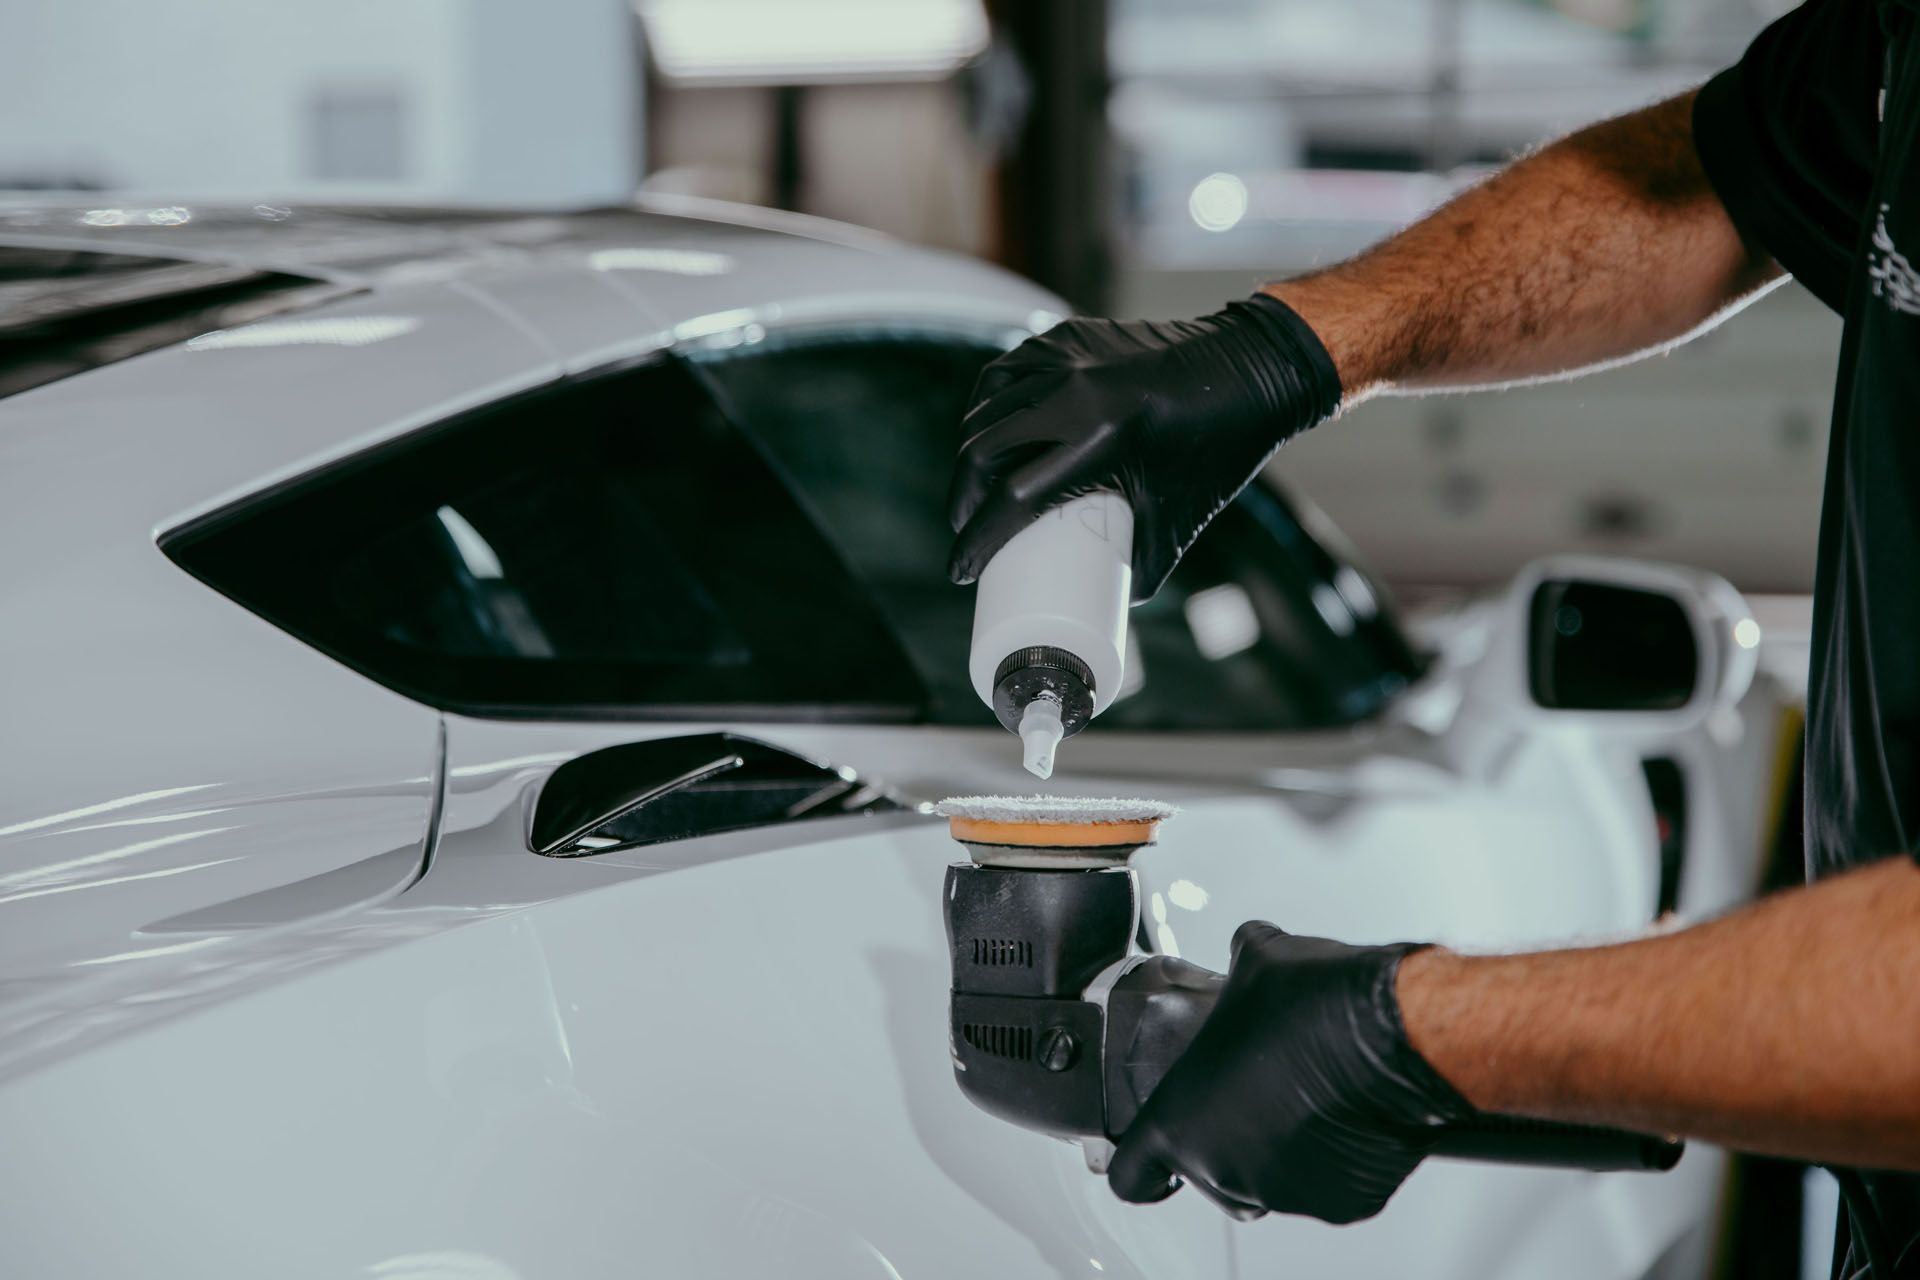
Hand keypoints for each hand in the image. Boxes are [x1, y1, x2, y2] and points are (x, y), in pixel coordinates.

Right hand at [946, 293, 1340, 602]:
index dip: (976, 541)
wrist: (1252, 368)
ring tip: (977, 492)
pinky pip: (1006, 375)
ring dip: (970, 455)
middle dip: (964, 501)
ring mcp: (1066, 356)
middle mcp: (1076, 391)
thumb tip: (1104, 611)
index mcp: (1103, 437)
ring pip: (985, 409)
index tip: (961, 571)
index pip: (1013, 497)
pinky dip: (987, 409)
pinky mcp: (1066, 336)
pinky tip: (987, 434)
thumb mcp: (1179, 519)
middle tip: (969, 531)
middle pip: (983, 451)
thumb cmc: (1219, 449)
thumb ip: (1140, 571)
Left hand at [1107, 922, 1473, 1222]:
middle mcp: (1226, 1169)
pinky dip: (1338, 1158)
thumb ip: (1235, 969)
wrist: (1389, 1035)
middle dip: (1230, 1140)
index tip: (1152, 1161)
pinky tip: (1349, 1109)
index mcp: (1180, 1120)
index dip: (1140, 1165)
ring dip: (1284, 1146)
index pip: (1133, 1173)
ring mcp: (1287, 1192)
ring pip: (1275, 1179)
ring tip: (1310, 1092)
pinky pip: (1332, 1184)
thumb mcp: (1254, 963)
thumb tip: (1247, 950)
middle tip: (1255, 1095)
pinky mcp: (1345, 1202)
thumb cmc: (1313, 1006)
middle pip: (1213, 1174)